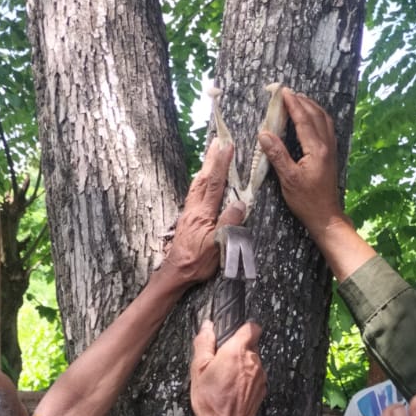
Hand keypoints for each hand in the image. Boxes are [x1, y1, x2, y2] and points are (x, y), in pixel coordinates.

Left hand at [159, 139, 245, 286]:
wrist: (175, 274)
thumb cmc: (197, 262)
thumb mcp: (217, 245)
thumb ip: (228, 222)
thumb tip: (239, 203)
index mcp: (202, 213)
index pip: (214, 183)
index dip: (221, 164)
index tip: (228, 146)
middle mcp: (193, 209)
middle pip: (202, 178)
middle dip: (210, 159)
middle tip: (216, 141)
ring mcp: (188, 213)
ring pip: (196, 185)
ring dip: (204, 168)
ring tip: (210, 155)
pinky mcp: (186, 220)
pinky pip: (194, 193)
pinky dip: (199, 181)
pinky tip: (201, 181)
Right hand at [190, 320, 265, 415]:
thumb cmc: (213, 401)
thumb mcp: (198, 370)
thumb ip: (204, 344)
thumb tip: (207, 327)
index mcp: (237, 351)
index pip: (251, 326)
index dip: (241, 327)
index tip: (231, 333)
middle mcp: (253, 360)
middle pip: (250, 344)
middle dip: (237, 349)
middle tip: (220, 360)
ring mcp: (260, 375)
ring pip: (253, 360)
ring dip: (241, 364)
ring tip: (224, 377)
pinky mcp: (262, 387)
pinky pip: (254, 375)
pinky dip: (246, 378)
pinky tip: (232, 388)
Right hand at [257, 90, 342, 238]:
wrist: (326, 216)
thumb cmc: (306, 200)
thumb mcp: (288, 179)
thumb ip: (277, 154)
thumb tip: (264, 134)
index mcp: (317, 149)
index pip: (304, 119)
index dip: (293, 104)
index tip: (283, 91)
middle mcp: (327, 145)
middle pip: (316, 115)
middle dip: (302, 101)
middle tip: (288, 93)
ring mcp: (331, 149)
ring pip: (324, 120)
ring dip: (311, 107)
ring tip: (299, 100)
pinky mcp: (330, 155)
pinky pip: (326, 128)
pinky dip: (317, 117)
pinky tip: (310, 118)